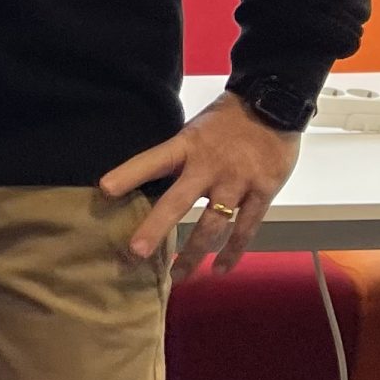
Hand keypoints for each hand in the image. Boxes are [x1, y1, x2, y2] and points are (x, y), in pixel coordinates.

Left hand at [100, 92, 301, 282]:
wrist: (275, 103)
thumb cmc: (227, 119)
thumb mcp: (195, 130)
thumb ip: (179, 157)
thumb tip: (155, 184)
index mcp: (187, 145)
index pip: (152, 160)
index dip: (129, 174)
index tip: (105, 190)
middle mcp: (209, 165)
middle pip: (178, 201)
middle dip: (156, 228)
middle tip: (135, 252)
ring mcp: (237, 181)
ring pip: (212, 225)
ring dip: (194, 254)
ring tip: (178, 276)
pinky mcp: (263, 193)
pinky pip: (246, 229)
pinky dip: (233, 252)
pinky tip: (220, 270)